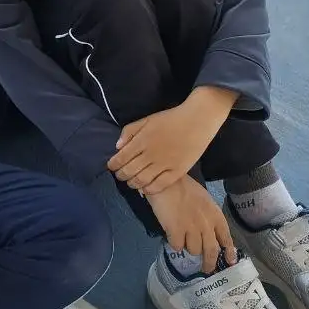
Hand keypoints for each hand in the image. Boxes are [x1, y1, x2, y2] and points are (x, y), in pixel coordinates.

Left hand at [108, 89, 233, 195]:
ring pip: (142, 180)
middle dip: (121, 175)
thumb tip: (118, 147)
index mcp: (142, 140)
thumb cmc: (170, 118)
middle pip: (130, 171)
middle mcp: (150, 154)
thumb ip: (129, 131)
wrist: (197, 121)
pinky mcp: (177, 171)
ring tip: (131, 182)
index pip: (121, 158)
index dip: (113, 165)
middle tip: (120, 176)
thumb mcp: (147, 119)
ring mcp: (164, 164)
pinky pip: (160, 185)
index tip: (111, 167)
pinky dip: (149, 190)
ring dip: (132, 183)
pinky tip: (144, 189)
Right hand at [145, 176, 236, 274]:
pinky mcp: (176, 232)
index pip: (226, 238)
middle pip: (211, 251)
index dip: (228, 251)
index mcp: (215, 215)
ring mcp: (192, 229)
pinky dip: (174, 243)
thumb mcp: (203, 200)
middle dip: (209, 263)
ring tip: (181, 236)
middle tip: (206, 269)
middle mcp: (206, 225)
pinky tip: (170, 235)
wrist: (166, 181)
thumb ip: (208, 217)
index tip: (230, 262)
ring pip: (193, 250)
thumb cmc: (184, 187)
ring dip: (187, 246)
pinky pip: (177, 246)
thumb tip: (208, 233)